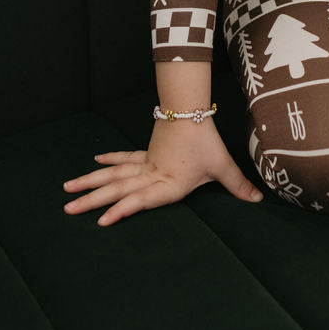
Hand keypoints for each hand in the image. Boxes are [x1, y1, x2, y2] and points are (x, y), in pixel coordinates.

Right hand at [62, 116, 262, 226]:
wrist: (193, 109)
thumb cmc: (207, 139)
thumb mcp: (222, 166)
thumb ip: (238, 186)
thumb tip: (261, 200)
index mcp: (168, 183)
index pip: (141, 199)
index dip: (122, 210)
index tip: (101, 220)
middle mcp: (151, 175)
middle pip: (117, 188)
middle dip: (92, 200)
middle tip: (67, 209)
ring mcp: (146, 164)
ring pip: (113, 175)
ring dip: (91, 182)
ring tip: (68, 192)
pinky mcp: (146, 153)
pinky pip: (124, 160)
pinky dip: (109, 162)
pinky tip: (94, 162)